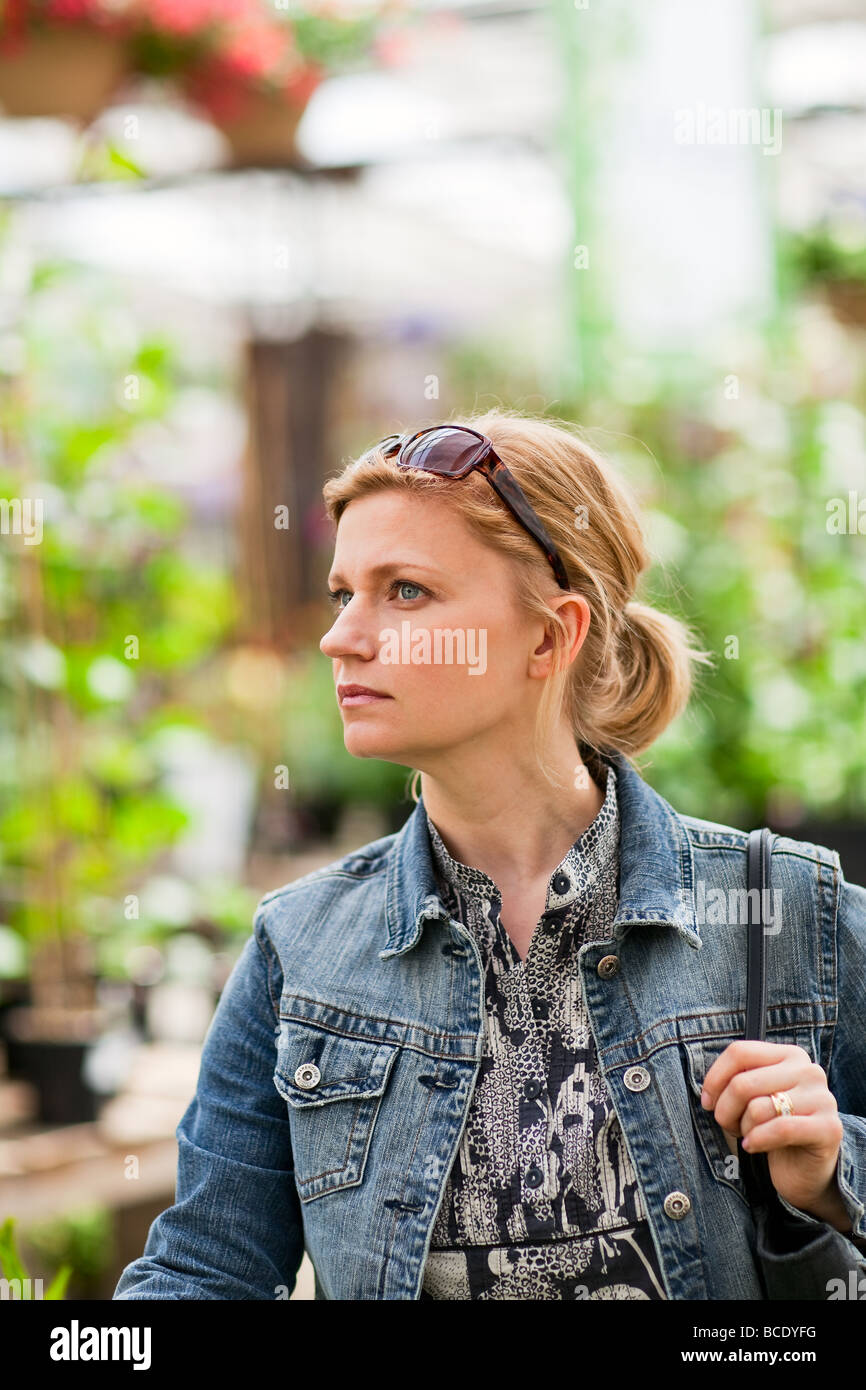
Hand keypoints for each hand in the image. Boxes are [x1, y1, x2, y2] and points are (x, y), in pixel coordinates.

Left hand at [700, 1040, 848, 1228]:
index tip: (708, 1102)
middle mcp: (809, 1070)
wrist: (806, 1169)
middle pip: (743, 1083)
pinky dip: (758, 1140)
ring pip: (757, 1108)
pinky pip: (780, 1129)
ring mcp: (823, 1098)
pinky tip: (752, 1147)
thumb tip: (708, 1092)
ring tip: (749, 1136)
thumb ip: (737, 1081)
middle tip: (731, 1126)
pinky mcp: (829, 1128)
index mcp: (790, 1055)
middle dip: (726, 1111)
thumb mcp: (755, 1097)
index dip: (715, 1079)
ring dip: (743, 1128)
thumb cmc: (773, 1127)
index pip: (739, 1052)